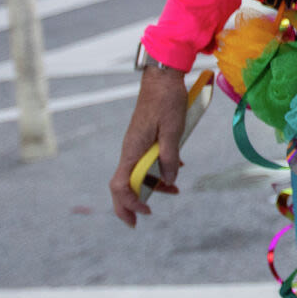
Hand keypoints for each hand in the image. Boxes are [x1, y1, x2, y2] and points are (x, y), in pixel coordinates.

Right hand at [109, 68, 189, 225]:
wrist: (163, 77)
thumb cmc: (167, 100)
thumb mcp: (173, 130)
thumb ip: (169, 156)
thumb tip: (170, 180)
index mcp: (132, 151)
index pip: (120, 186)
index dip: (129, 204)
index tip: (145, 212)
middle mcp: (130, 150)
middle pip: (123, 184)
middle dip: (130, 204)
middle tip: (141, 220)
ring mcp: (136, 144)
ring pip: (138, 173)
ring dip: (153, 185)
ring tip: (174, 191)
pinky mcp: (144, 138)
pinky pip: (147, 160)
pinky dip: (159, 169)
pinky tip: (176, 169)